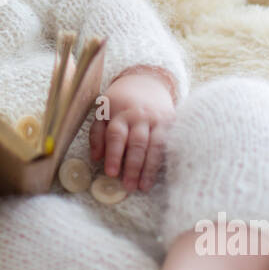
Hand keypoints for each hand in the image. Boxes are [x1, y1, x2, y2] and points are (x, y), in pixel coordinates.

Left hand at [90, 68, 176, 191]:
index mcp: (120, 113)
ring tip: (144, 186)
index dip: (113, 155)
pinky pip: (170, 143)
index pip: (116, 135)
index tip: (111, 173)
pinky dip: (166, 159)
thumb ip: (97, 134)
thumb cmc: (120, 104)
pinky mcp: (172, 123)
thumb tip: (96, 158)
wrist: (147, 83)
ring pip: (155, 145)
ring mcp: (158, 119)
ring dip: (149, 168)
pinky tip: (163, 174)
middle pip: (137, 143)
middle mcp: (140, 116)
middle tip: (129, 186)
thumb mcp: (103, 113)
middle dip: (133, 166)